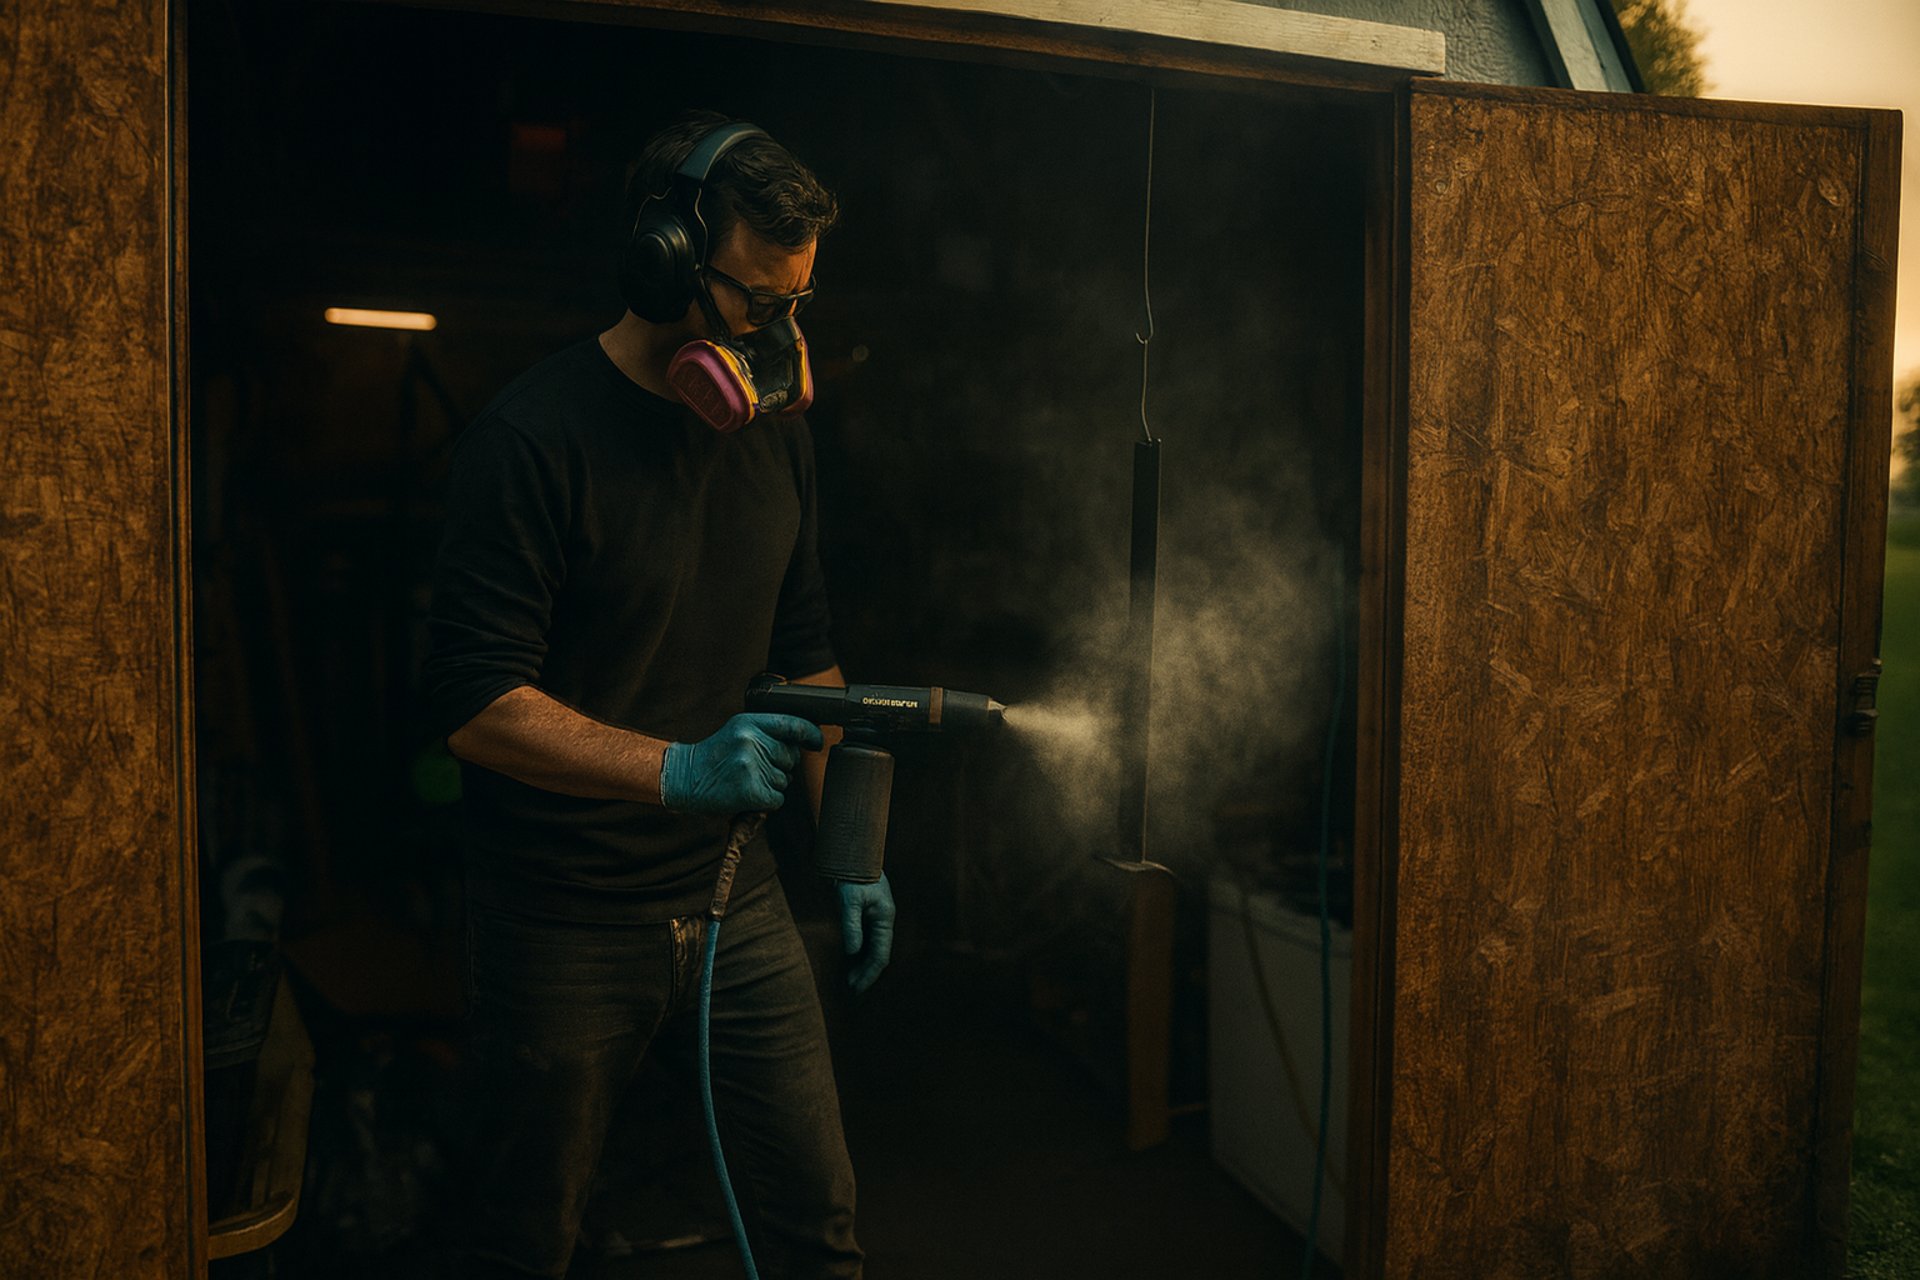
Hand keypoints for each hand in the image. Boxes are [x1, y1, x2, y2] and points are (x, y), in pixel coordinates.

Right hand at [660, 714, 823, 814]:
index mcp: (749, 723)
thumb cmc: (715, 756)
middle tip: (754, 768)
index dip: (810, 733)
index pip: (792, 724)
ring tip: (746, 779)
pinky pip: (777, 798)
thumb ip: (767, 732)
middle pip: (791, 757)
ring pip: (785, 780)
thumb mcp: (738, 731)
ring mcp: (751, 766)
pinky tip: (748, 794)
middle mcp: (751, 741)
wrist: (685, 778)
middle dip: (781, 766)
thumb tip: (803, 743)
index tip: (817, 742)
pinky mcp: (750, 791)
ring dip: (772, 784)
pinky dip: (767, 801)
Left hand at [836, 874, 894, 995]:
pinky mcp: (867, 914)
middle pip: (878, 954)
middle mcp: (883, 920)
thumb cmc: (853, 875)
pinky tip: (850, 960)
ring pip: (873, 948)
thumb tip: (851, 952)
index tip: (856, 987)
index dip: (869, 973)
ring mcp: (876, 918)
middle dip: (866, 973)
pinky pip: (866, 939)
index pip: (880, 955)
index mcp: (885, 918)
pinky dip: (859, 952)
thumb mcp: (850, 900)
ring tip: (849, 979)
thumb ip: (852, 926)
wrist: (852, 853)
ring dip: (862, 964)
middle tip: (851, 989)